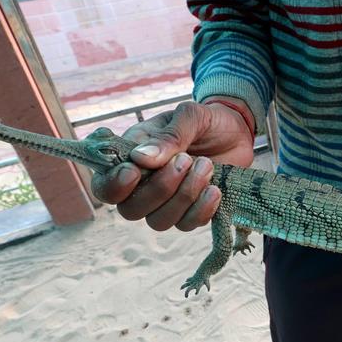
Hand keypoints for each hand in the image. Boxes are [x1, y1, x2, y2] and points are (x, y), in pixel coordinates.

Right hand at [91, 97, 254, 231]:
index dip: (115, 186)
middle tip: (185, 159)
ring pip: (159, 221)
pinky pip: (187, 225)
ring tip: (206, 165)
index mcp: (131, 159)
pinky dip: (201, 209)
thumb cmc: (204, 121)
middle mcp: (143, 187)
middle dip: (160, 188)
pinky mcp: (190, 213)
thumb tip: (140, 158)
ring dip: (184, 196)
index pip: (105, 186)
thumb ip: (168, 136)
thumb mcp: (189, 117)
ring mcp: (166, 203)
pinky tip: (214, 189)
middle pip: (131, 210)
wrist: (237, 132)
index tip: (135, 171)